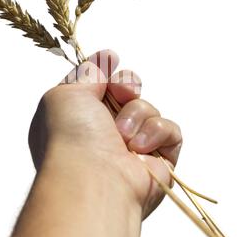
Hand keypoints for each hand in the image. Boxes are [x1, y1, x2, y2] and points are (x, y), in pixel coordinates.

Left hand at [29, 49, 181, 218]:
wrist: (93, 179)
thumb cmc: (71, 136)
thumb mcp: (66, 93)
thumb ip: (86, 73)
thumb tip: (106, 57)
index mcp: (80, 119)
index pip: (99, 87)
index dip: (107, 72)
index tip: (111, 58)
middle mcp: (105, 133)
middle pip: (128, 92)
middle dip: (127, 86)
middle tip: (123, 93)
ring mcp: (132, 147)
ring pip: (149, 108)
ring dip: (137, 114)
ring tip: (122, 135)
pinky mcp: (159, 160)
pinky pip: (170, 130)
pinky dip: (157, 133)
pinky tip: (140, 148)